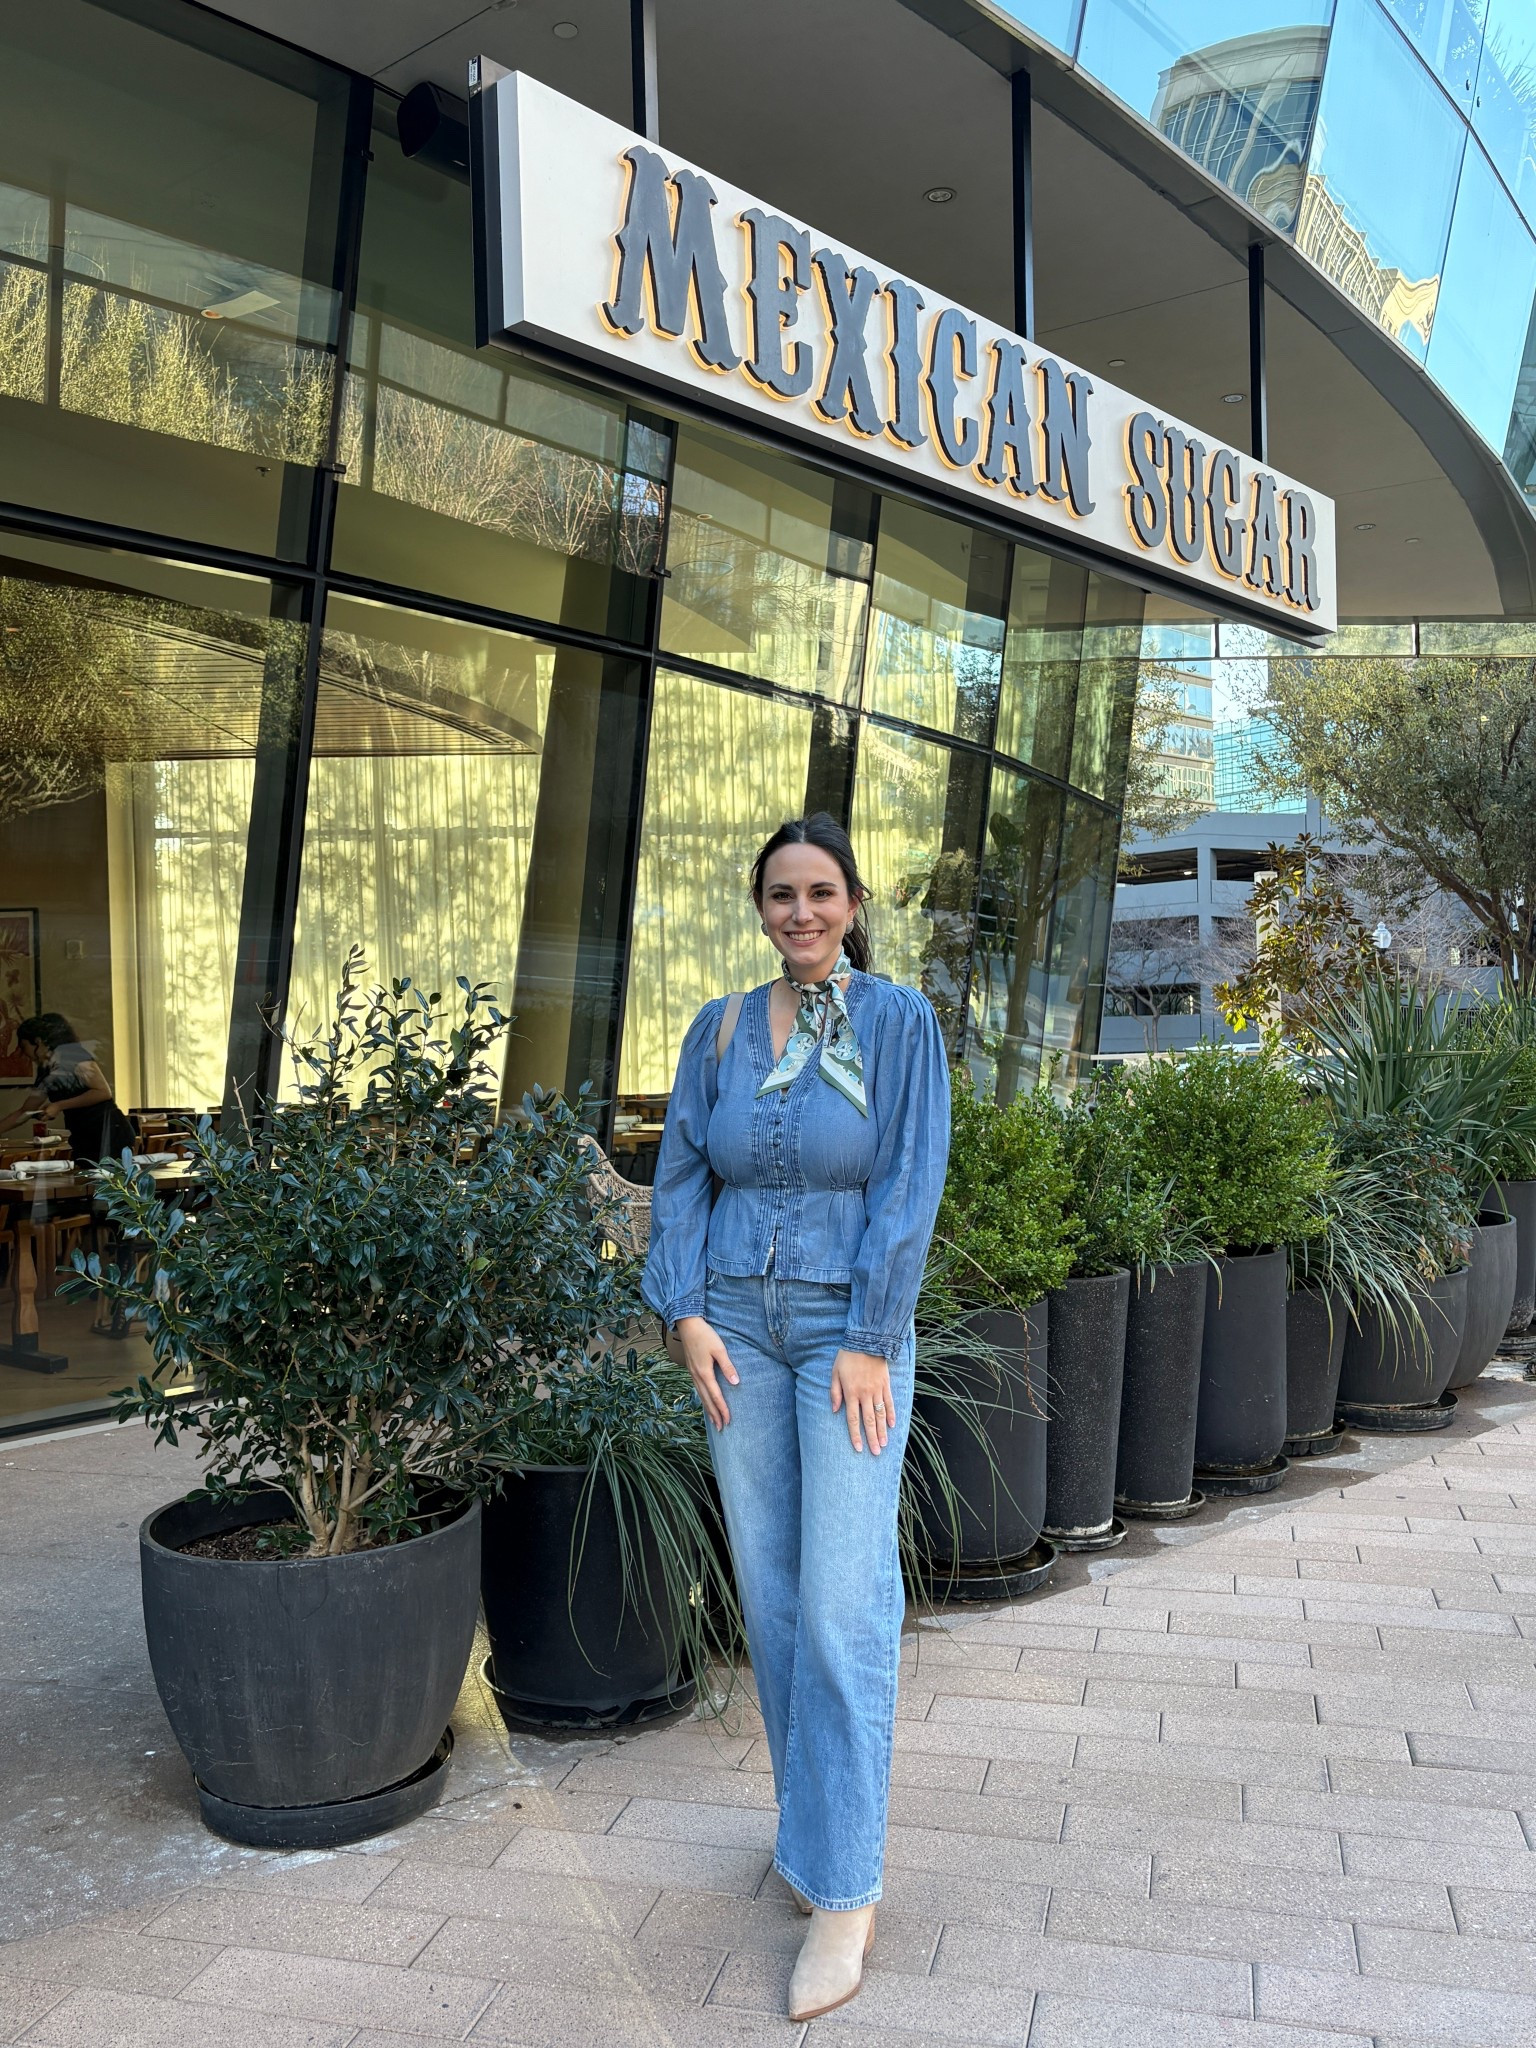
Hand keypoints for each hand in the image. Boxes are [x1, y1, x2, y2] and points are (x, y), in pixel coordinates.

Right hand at [674, 1315, 738, 1430]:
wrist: (687, 1324)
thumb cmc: (705, 1335)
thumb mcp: (719, 1349)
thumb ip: (727, 1366)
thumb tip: (736, 1383)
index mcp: (705, 1373)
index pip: (716, 1396)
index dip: (723, 1410)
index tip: (728, 1421)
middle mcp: (697, 1376)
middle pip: (707, 1400)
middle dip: (714, 1415)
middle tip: (721, 1428)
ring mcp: (692, 1373)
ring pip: (701, 1396)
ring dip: (708, 1409)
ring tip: (714, 1420)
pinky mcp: (691, 1369)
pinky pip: (698, 1389)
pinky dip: (703, 1399)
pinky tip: (706, 1401)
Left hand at [830, 1349, 894, 1454]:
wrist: (866, 1340)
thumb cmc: (847, 1356)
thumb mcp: (835, 1373)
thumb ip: (835, 1392)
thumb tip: (836, 1410)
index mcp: (851, 1392)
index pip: (853, 1419)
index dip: (855, 1435)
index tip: (858, 1448)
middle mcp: (865, 1394)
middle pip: (869, 1421)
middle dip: (872, 1438)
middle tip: (876, 1453)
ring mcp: (877, 1389)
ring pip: (880, 1414)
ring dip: (882, 1430)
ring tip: (884, 1444)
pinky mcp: (886, 1384)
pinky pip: (889, 1402)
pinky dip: (891, 1414)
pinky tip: (892, 1425)